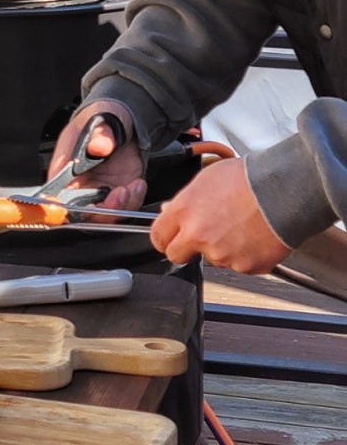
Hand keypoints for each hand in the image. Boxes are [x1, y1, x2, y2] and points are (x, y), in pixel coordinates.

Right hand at [48, 102, 146, 212]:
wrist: (122, 118)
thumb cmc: (101, 116)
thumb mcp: (99, 118)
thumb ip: (100, 133)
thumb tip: (100, 146)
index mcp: (62, 169)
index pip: (56, 198)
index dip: (67, 208)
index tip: (86, 206)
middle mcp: (77, 185)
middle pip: (80, 213)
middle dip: (101, 211)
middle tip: (118, 194)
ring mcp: (97, 191)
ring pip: (103, 215)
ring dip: (120, 207)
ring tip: (132, 185)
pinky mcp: (116, 192)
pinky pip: (123, 207)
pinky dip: (133, 200)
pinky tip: (138, 184)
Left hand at [149, 157, 289, 273]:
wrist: (286, 188)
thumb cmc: (250, 177)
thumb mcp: (207, 178)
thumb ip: (184, 199)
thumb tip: (169, 210)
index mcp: (184, 212)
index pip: (158, 236)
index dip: (164, 237)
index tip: (170, 237)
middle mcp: (199, 236)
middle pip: (177, 256)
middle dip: (186, 248)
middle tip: (204, 235)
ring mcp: (222, 254)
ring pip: (212, 259)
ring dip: (221, 248)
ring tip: (240, 225)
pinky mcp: (245, 266)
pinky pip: (239, 265)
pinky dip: (246, 254)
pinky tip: (254, 235)